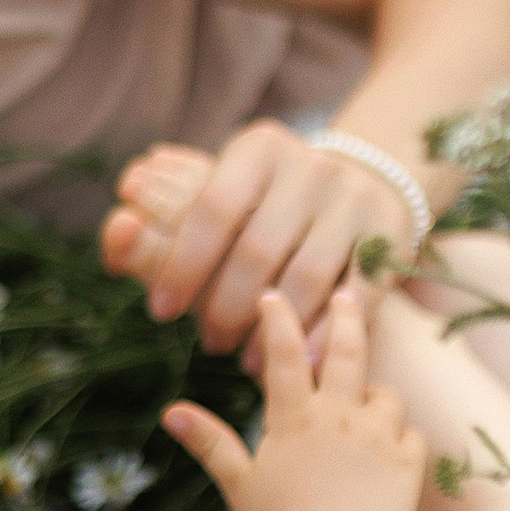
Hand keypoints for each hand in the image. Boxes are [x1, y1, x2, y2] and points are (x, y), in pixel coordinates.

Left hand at [99, 125, 403, 348]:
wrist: (368, 179)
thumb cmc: (269, 200)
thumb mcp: (224, 190)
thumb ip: (165, 213)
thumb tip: (116, 227)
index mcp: (259, 148)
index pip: (212, 208)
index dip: (181, 263)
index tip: (160, 309)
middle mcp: (311, 166)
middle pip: (257, 250)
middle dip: (224, 306)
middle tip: (206, 340)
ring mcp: (356, 199)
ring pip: (306, 278)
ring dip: (272, 330)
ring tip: (245, 360)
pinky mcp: (393, 234)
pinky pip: (357, 296)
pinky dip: (325, 334)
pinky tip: (301, 363)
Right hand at [162, 286, 425, 510]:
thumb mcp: (238, 485)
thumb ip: (209, 442)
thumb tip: (170, 411)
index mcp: (294, 419)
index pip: (282, 352)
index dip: (277, 318)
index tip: (273, 294)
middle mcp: (338, 417)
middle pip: (345, 349)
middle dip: (345, 315)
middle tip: (347, 293)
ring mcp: (378, 437)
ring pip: (384, 394)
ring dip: (373, 396)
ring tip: (363, 407)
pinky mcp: (409, 462)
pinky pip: (409, 434)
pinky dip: (398, 439)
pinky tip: (386, 454)